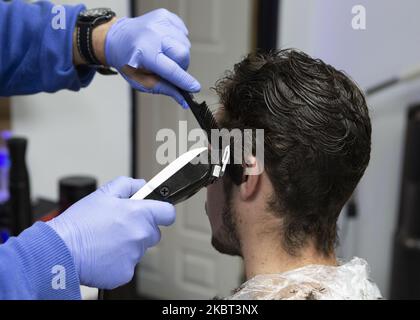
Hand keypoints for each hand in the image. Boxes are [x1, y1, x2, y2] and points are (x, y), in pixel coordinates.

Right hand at [46, 177, 175, 288]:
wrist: (61, 249)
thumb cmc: (79, 223)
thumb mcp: (103, 194)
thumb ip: (128, 185)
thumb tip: (142, 185)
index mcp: (139, 214)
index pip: (168, 213)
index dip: (161, 211)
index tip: (156, 212)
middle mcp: (140, 235)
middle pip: (153, 233)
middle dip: (141, 229)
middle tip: (119, 227)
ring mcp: (134, 256)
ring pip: (139, 249)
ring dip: (129, 245)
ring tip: (106, 240)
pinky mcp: (125, 272)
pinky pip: (128, 265)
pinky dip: (119, 261)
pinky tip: (104, 254)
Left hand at [104, 8, 200, 107]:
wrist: (117, 40)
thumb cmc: (129, 62)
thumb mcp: (142, 81)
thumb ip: (165, 89)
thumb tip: (183, 99)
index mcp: (144, 54)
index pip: (171, 70)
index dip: (185, 81)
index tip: (195, 87)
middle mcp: (152, 35)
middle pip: (183, 54)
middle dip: (182, 65)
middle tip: (171, 67)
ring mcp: (158, 23)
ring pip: (185, 43)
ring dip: (179, 53)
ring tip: (165, 53)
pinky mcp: (163, 15)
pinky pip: (182, 31)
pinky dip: (178, 39)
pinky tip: (166, 42)